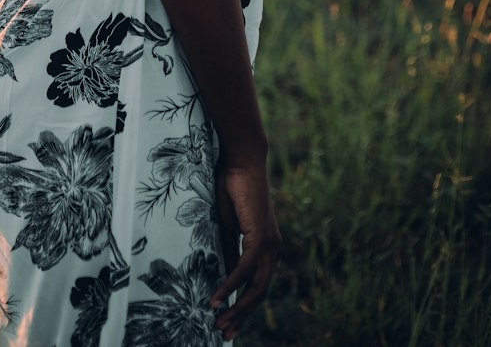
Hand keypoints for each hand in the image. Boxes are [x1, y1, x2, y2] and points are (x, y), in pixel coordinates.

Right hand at [211, 155, 280, 339]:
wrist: (240, 161)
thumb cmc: (232, 188)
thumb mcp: (228, 227)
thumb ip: (230, 251)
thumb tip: (226, 277)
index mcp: (267, 246)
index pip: (258, 284)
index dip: (243, 305)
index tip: (228, 321)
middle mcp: (273, 249)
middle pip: (260, 292)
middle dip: (242, 315)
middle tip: (224, 333)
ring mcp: (270, 244)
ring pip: (256, 287)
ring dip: (238, 308)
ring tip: (220, 323)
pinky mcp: (260, 238)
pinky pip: (245, 270)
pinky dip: (230, 286)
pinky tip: (217, 299)